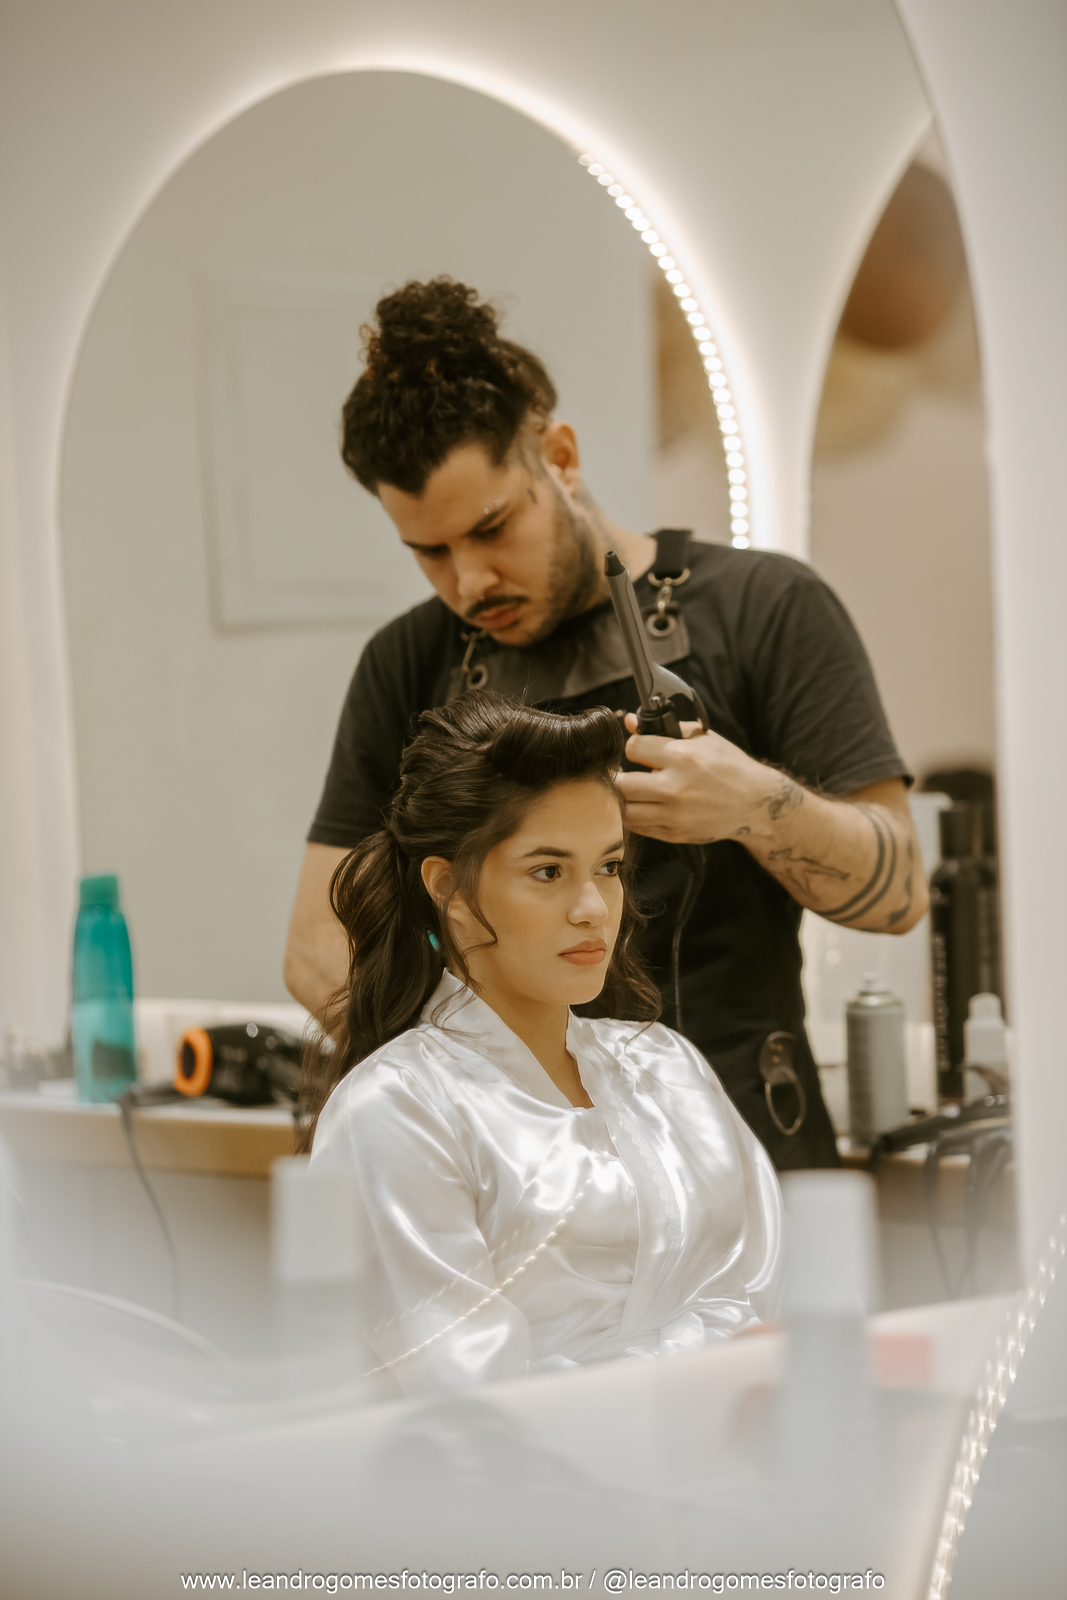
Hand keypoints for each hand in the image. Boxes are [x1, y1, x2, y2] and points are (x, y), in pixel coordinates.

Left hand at [618, 715, 779, 844]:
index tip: (639, 749)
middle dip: (617, 775)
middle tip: (621, 772)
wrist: (755, 803)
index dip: (633, 746)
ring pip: (624, 810)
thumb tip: (628, 720)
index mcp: (683, 757)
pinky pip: (638, 826)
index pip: (633, 748)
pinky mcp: (674, 834)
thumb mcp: (702, 738)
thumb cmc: (729, 766)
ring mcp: (674, 815)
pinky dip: (634, 815)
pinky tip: (642, 804)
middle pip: (620, 784)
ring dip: (621, 798)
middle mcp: (675, 788)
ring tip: (630, 789)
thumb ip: (663, 729)